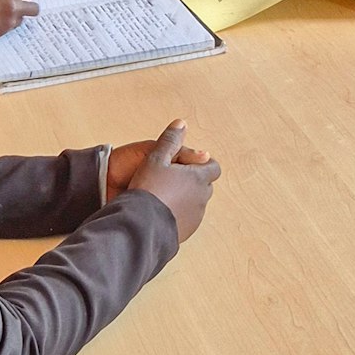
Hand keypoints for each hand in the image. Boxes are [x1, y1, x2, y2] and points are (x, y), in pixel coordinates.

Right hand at [126, 121, 221, 242]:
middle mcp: (202, 197)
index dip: (200, 162)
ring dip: (185, 197)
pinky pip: (187, 218)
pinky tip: (160, 211)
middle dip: (192, 180)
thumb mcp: (156, 158)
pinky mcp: (187, 231)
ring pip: (196, 202)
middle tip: (170, 178)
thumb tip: (181, 123)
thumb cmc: (148, 189)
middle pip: (205, 184)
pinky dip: (178, 213)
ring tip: (162, 196)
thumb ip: (170, 140)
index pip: (213, 166)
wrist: (141, 226)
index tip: (185, 163)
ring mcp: (196, 216)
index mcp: (199, 178)